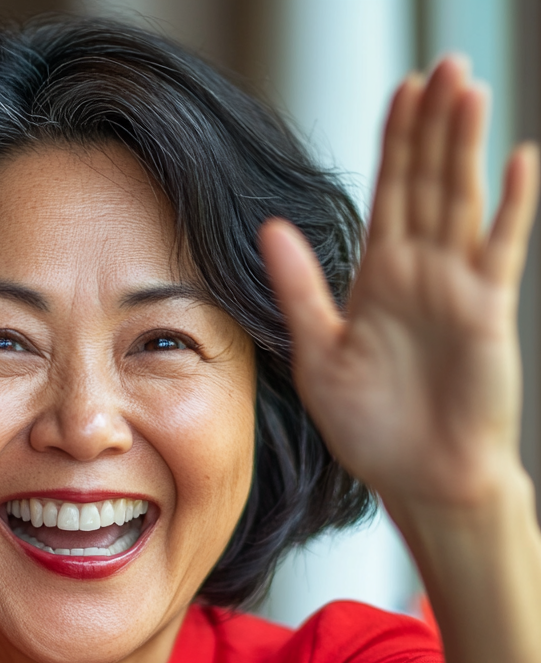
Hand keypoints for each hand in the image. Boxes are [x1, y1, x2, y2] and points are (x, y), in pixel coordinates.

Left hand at [261, 57, 539, 518]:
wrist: (419, 476)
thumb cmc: (370, 426)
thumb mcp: (318, 354)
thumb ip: (299, 289)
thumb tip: (269, 229)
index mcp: (377, 280)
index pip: (387, 196)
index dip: (394, 145)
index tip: (399, 91)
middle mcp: (418, 273)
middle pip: (425, 184)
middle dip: (432, 126)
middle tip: (440, 65)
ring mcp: (457, 287)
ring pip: (460, 201)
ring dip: (465, 146)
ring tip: (468, 88)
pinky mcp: (488, 310)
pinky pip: (501, 248)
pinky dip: (510, 206)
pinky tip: (518, 160)